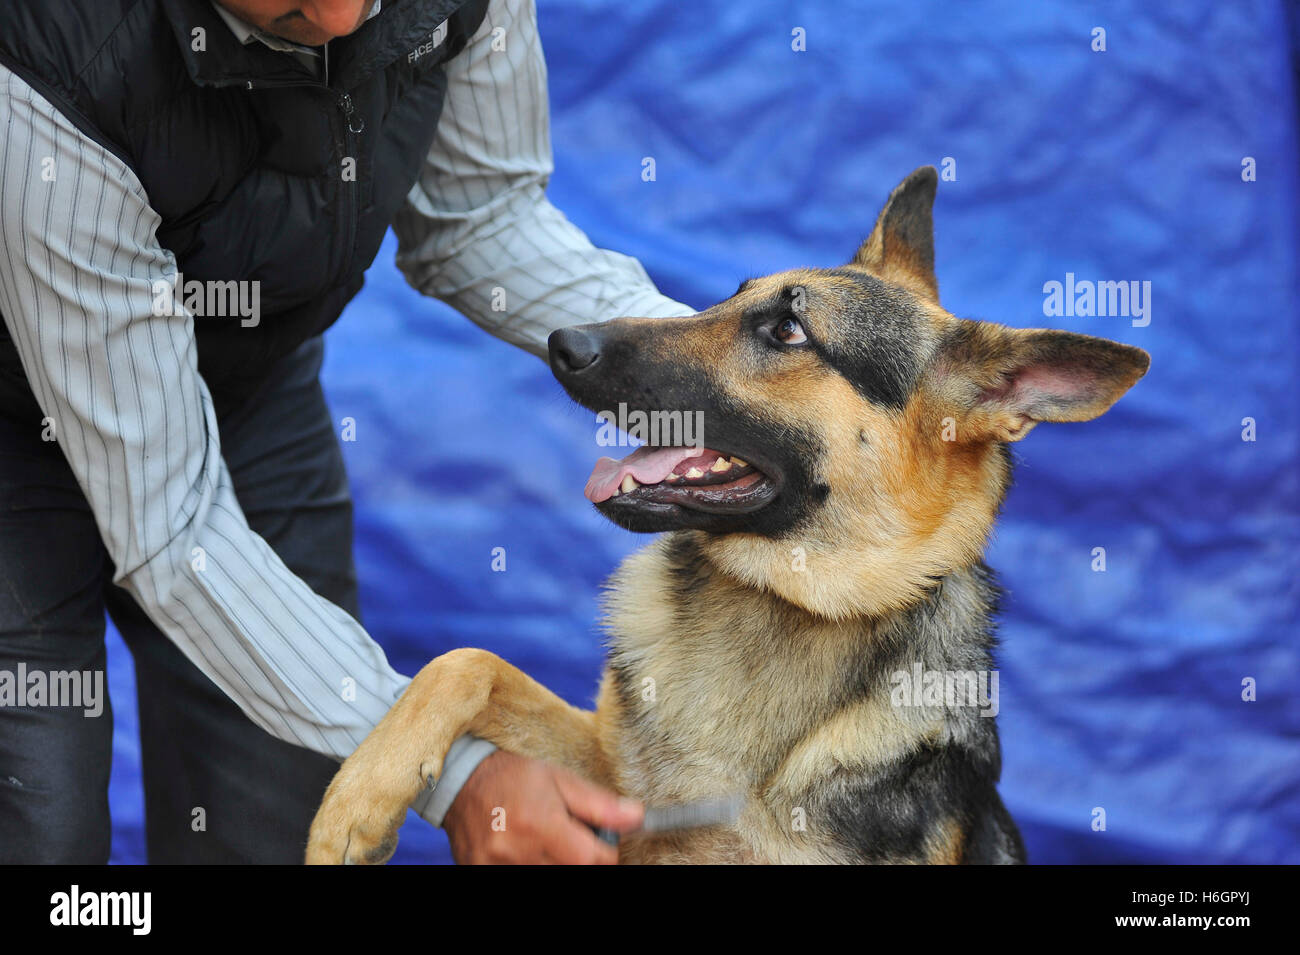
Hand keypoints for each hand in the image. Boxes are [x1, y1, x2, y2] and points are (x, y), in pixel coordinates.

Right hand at [442, 750, 642, 863]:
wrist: (462, 782)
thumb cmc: (515, 778)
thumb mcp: (560, 780)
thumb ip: (599, 804)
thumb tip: (637, 818)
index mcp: (540, 823)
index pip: (592, 859)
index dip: (604, 854)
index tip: (599, 844)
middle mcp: (517, 851)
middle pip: (571, 871)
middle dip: (577, 859)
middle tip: (567, 840)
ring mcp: (496, 867)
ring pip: (547, 876)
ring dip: (554, 862)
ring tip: (543, 842)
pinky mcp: (480, 874)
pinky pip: (521, 876)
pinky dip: (531, 865)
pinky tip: (525, 851)